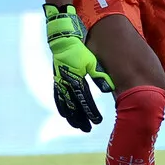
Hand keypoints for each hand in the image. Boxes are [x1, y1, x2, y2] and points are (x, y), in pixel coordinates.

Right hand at [44, 4, 113, 131]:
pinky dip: (62, 107)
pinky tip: (65, 114)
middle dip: (80, 118)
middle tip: (88, 128)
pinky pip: (58, 96)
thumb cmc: (79, 48)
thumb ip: (99, 75)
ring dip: (71, 116)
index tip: (97, 121)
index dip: (90, 111)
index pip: (84, 99)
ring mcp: (59, 81)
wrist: (62, 36)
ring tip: (78, 125)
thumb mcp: (92, 60)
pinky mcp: (56, 78)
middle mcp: (66, 82)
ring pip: (64, 103)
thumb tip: (108, 90)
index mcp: (76, 78)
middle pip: (73, 106)